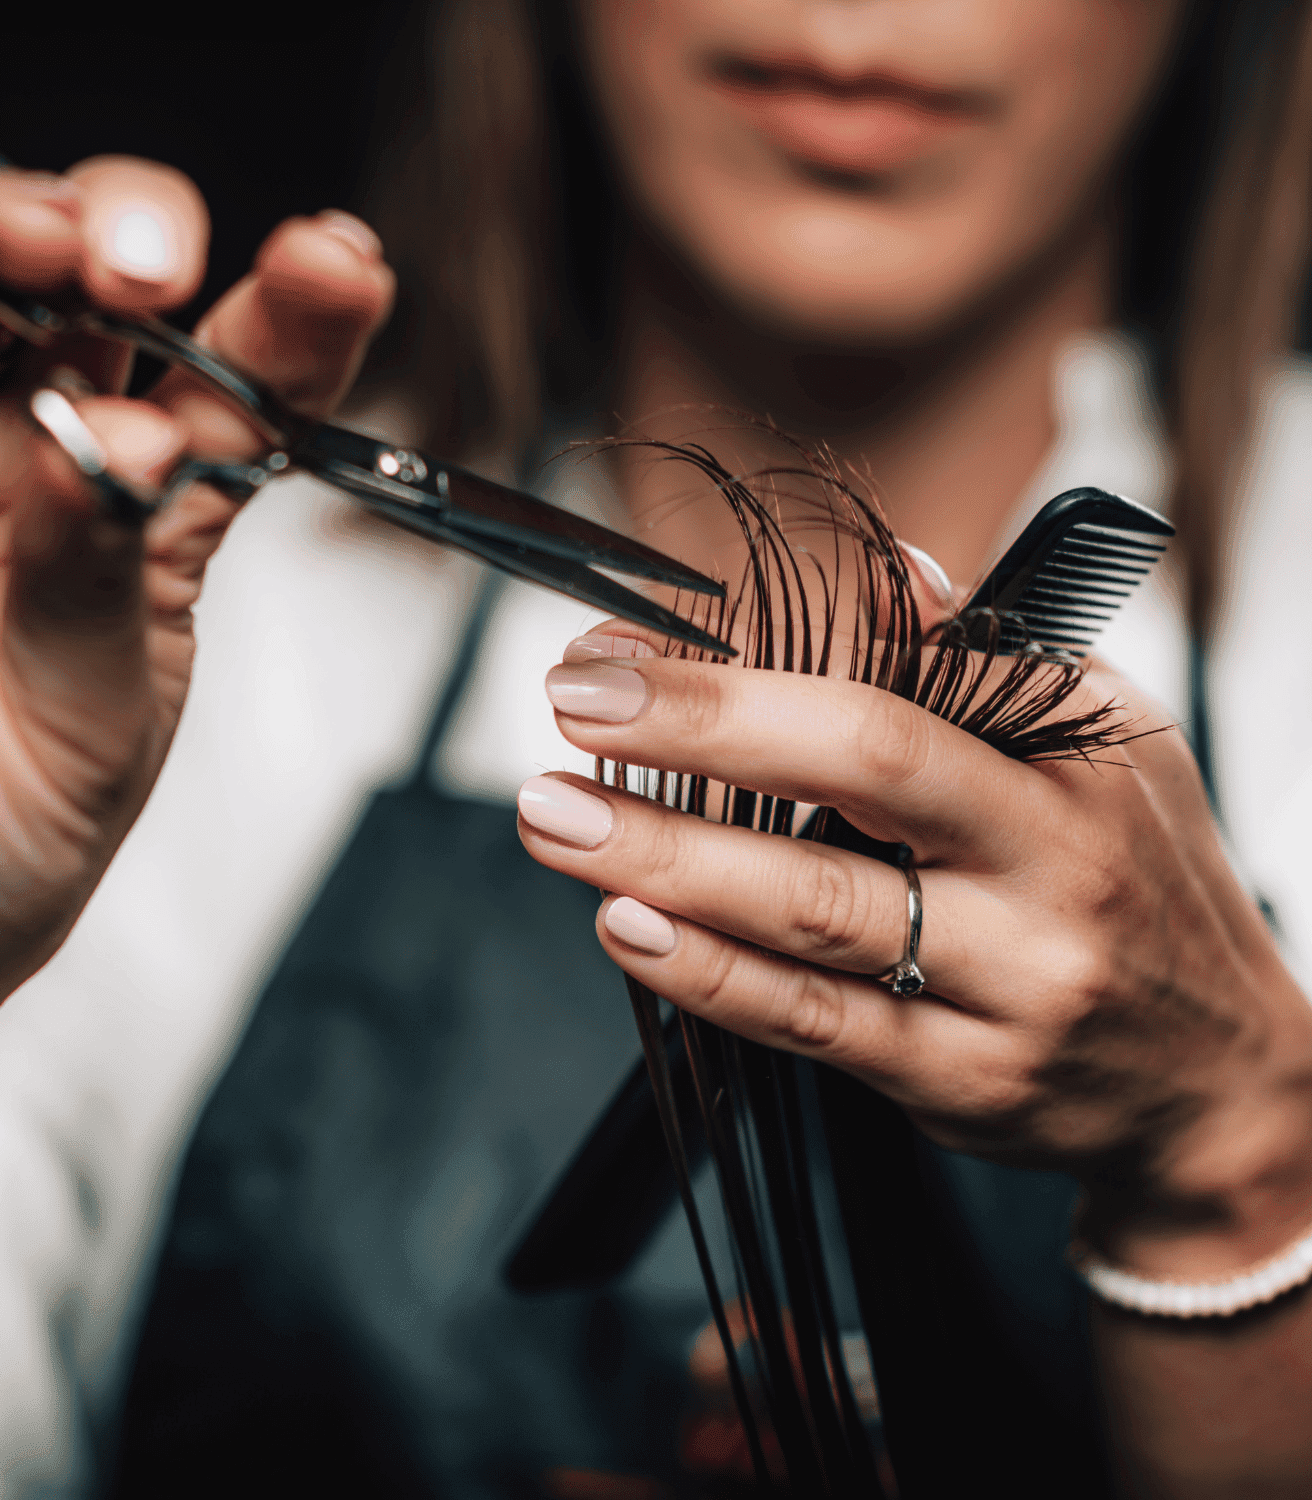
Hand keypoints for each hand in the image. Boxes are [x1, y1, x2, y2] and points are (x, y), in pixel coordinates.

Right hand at [0, 35, 392, 1338]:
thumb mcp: (85, 721)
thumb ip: (99, 576)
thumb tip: (117, 445)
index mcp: (159, 524)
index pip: (243, 390)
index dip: (295, 319)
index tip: (338, 264)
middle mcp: (52, 459)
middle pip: (111, 299)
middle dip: (137, 245)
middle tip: (143, 267)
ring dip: (9, 220)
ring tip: (35, 229)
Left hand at [517, 626, 1311, 1278]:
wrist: (1217, 1080)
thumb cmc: (1138, 879)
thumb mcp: (1103, 747)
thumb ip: (984, 662)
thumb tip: (884, 569)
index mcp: (1071, 767)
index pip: (897, 688)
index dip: (746, 668)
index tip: (623, 651)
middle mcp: (1047, 871)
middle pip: (858, 778)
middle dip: (698, 734)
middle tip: (572, 709)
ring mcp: (1006, 987)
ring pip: (814, 914)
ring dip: (666, 860)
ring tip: (556, 819)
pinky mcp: (958, 1082)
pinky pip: (814, 1025)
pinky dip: (708, 975)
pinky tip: (627, 927)